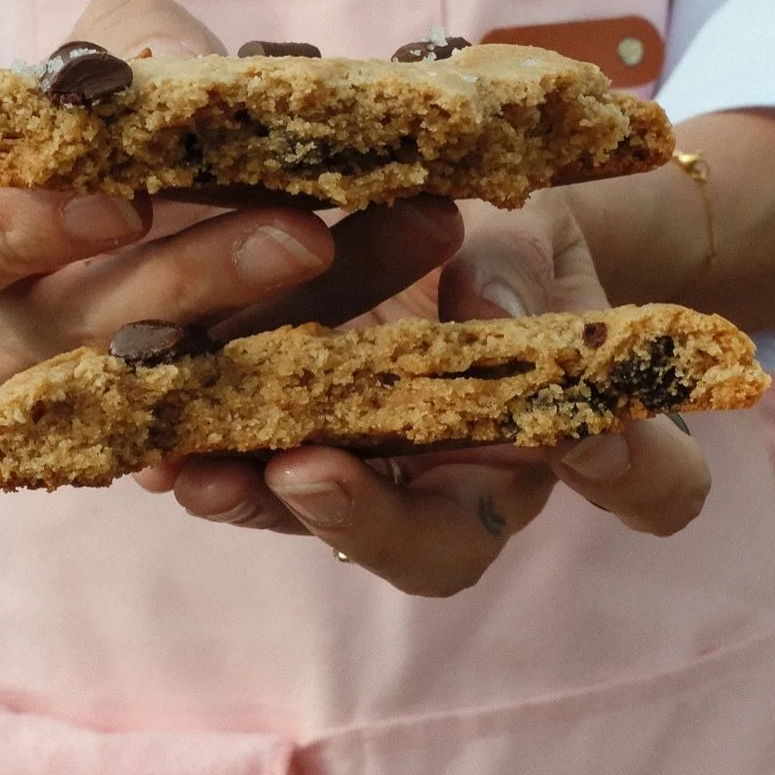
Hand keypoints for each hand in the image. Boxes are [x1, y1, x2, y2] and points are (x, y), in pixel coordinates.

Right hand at [0, 0, 460, 379]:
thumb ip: (132, 48)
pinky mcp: (193, 422)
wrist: (88, 207)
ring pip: (201, 377)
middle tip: (305, 229)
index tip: (120, 196)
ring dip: (315, 309)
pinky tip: (426, 299)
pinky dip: (346, 361)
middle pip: (96, 330)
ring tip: (421, 229)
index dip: (19, 237)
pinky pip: (266, 411)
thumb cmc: (76, 117)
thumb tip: (196, 67)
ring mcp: (102, 397)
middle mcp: (17, 342)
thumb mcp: (92, 51)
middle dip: (206, 278)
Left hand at [143, 193, 711, 596]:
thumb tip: (481, 310)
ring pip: (314, 510)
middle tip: (305, 476)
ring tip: (184, 467)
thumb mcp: (529, 237)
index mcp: (564, 440)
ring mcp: (370, 476)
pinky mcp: (280, 447)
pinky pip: (237, 462)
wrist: (445, 231)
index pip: (639, 482)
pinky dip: (190, 444)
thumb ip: (517, 279)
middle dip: (363, 515)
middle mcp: (466, 484)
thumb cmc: (508, 244)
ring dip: (245, 494)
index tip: (586, 434)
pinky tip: (136, 428)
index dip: (628, 471)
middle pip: (430, 543)